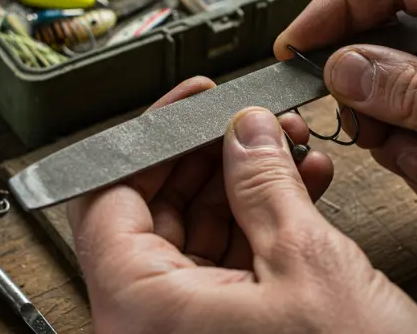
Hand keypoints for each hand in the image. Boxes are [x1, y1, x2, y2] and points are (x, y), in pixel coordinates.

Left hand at [67, 76, 416, 333]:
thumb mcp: (306, 263)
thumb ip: (263, 183)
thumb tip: (243, 130)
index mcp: (142, 311)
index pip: (110, 196)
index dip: (153, 139)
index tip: (190, 105)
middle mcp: (151, 325)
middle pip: (156, 210)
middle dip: (211, 156)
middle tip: (250, 122)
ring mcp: (188, 332)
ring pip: (198, 231)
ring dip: (245, 183)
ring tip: (289, 148)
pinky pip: (229, 261)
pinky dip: (262, 220)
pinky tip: (301, 187)